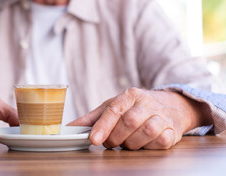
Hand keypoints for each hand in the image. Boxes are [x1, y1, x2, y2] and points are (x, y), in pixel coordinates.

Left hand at [68, 87, 210, 149]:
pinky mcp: (172, 131)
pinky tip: (143, 143)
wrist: (171, 106)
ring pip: (146, 132)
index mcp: (129, 95)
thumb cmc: (136, 108)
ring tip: (127, 142)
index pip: (114, 109)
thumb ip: (93, 118)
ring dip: (132, 143)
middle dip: (116, 137)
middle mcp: (146, 103)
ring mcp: (161, 116)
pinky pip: (160, 141)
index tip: (93, 139)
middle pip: (129, 121)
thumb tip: (70, 127)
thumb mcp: (114, 107)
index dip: (102, 126)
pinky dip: (148, 146)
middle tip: (110, 142)